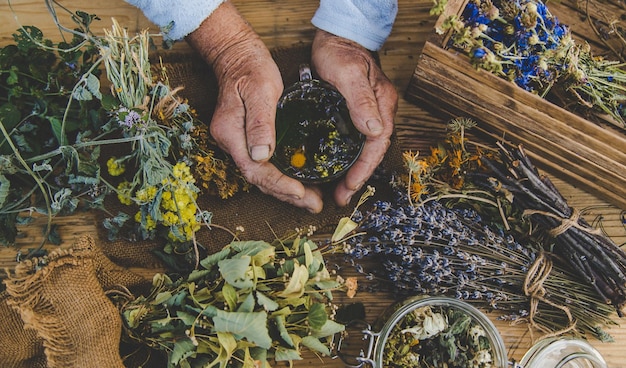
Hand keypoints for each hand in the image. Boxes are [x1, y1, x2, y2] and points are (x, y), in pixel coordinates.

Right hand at [186, 2, 323, 212]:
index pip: (255, 170)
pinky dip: (282, 178)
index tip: (301, 193)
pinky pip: (264, 166)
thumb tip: (261, 156)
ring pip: (262, 176)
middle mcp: (232, 143)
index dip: (279, 184)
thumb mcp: (260, 91)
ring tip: (312, 201)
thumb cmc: (251, 69)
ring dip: (286, 191)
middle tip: (314, 204)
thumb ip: (260, 123)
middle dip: (287, 195)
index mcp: (231, 134)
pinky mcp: (247, 141)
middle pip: (258, 179)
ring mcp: (238, 144)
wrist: (236, 56)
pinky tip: (300, 183)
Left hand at [311, 29, 397, 205]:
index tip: (349, 185)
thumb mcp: (348, 73)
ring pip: (365, 149)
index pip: (377, 143)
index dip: (364, 167)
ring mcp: (370, 113)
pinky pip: (356, 142)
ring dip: (354, 171)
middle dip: (359, 177)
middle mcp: (380, 112)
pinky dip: (348, 159)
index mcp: (383, 104)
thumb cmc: (341, 51)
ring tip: (338, 191)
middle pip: (373, 152)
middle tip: (341, 197)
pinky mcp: (357, 113)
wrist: (337, 36)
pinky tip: (336, 168)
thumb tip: (375, 129)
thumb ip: (361, 100)